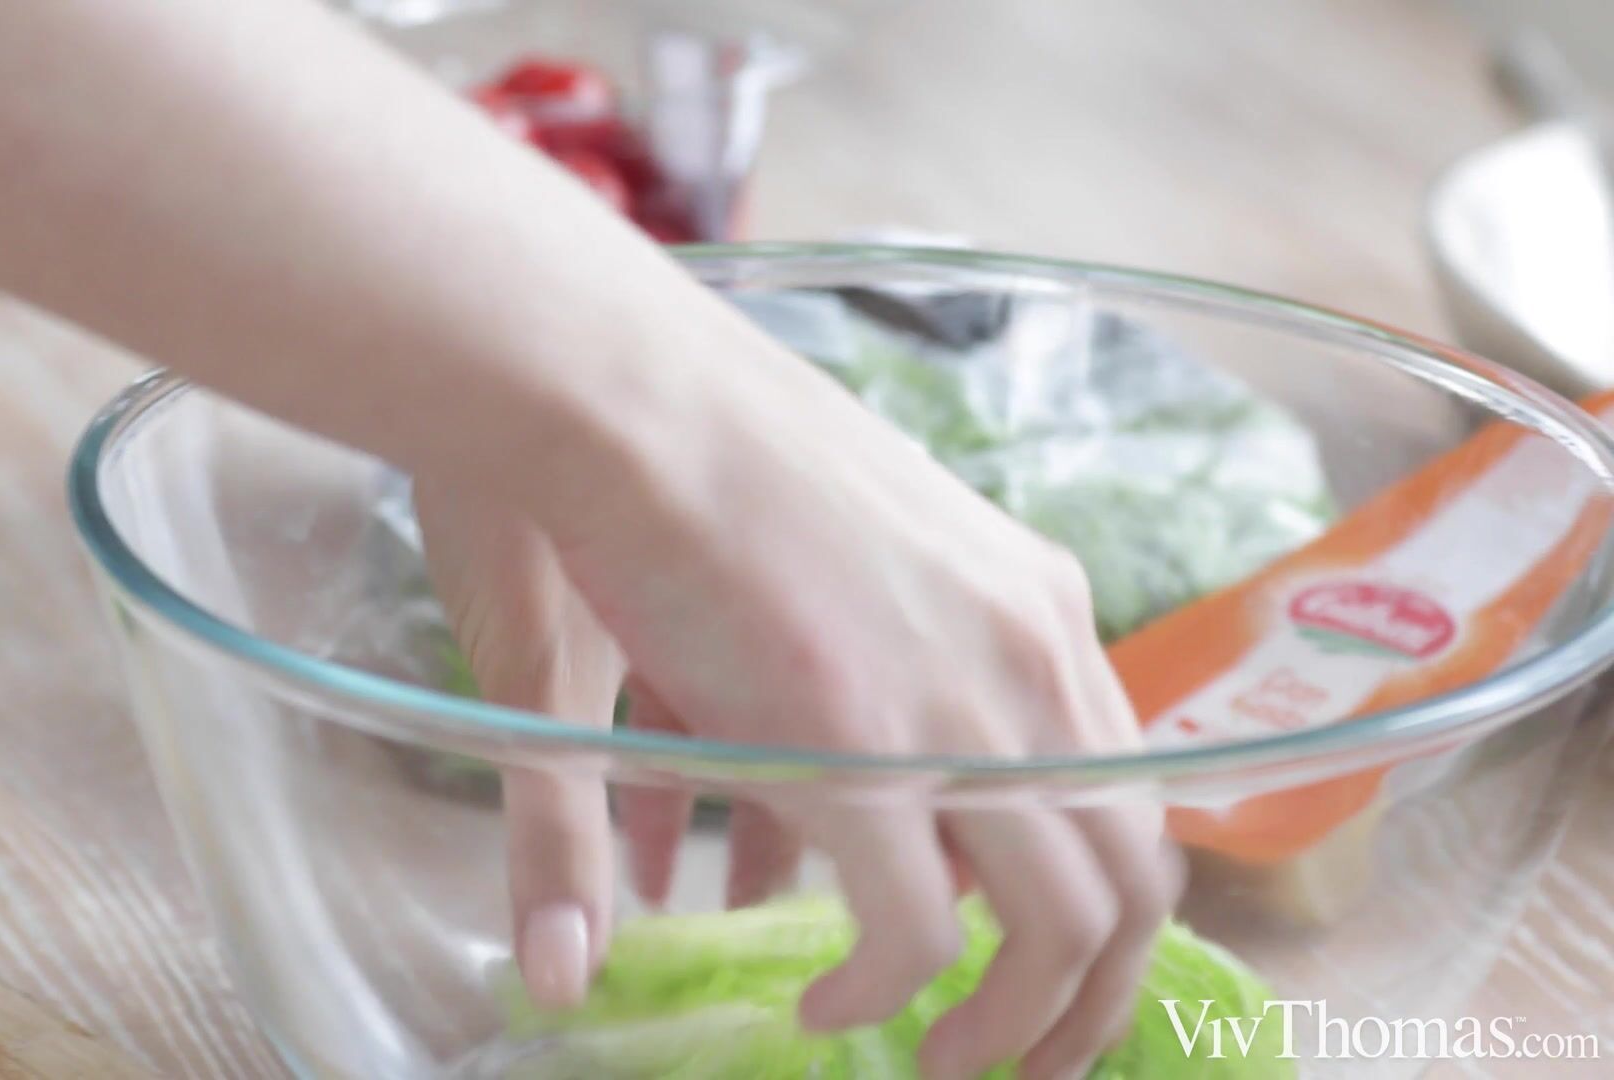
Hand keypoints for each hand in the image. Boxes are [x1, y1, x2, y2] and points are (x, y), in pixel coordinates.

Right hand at [424, 303, 1179, 1078]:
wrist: (619, 388)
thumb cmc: (685, 460)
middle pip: (1130, 874)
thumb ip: (810, 734)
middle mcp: (1033, 653)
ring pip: (1067, 926)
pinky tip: (815, 1006)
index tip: (1045, 970)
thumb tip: (735, 866)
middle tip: (1022, 1063)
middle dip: (1090, 999)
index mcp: (1032, 602)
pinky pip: (917, 935)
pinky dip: (878, 995)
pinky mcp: (866, 748)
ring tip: (941, 1069)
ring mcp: (962, 701)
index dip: (1101, 902)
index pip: (1123, 787)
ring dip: (1017, 1028)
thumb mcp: (796, 599)